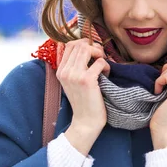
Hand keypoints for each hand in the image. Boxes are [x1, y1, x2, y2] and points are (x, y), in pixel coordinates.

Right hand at [56, 39, 109, 153]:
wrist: (86, 121)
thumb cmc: (84, 101)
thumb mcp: (73, 82)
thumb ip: (74, 66)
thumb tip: (85, 46)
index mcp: (60, 71)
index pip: (69, 45)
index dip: (84, 44)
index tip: (93, 53)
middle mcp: (65, 71)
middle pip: (79, 44)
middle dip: (94, 47)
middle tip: (100, 58)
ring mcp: (75, 75)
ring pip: (87, 49)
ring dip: (99, 54)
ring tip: (102, 66)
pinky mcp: (87, 80)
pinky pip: (100, 62)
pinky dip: (106, 66)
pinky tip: (106, 75)